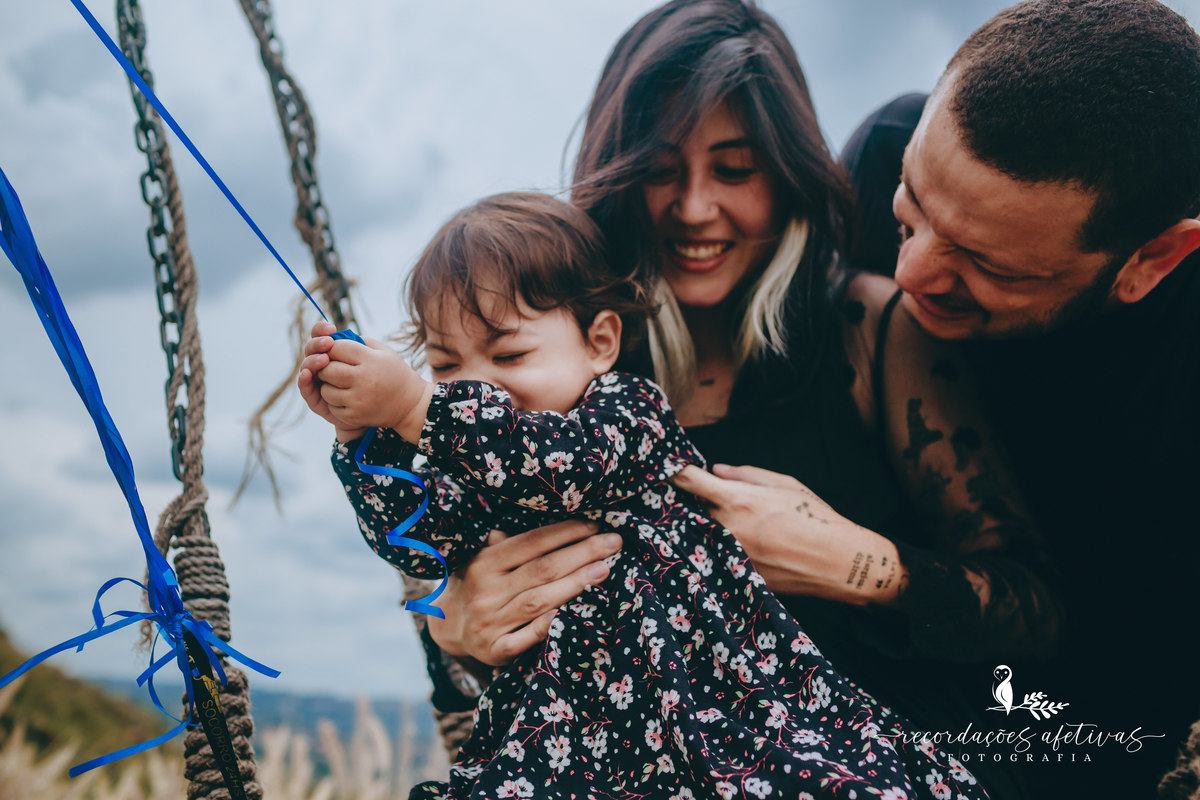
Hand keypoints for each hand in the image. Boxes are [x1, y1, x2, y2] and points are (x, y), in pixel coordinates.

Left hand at [303, 323, 432, 440]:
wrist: (411, 404)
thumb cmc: (394, 373)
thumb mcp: (384, 351)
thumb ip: (359, 342)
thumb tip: (333, 339)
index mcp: (371, 360)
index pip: (336, 348)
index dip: (331, 348)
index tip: (335, 352)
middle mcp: (364, 379)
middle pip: (327, 370)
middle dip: (325, 367)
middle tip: (332, 368)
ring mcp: (359, 400)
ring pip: (326, 390)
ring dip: (328, 385)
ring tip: (339, 384)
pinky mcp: (355, 416)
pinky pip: (331, 406)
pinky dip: (334, 401)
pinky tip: (346, 397)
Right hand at [427, 521, 623, 665]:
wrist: (450, 627)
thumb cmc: (480, 584)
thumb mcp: (483, 557)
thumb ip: (508, 541)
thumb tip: (543, 517)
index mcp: (484, 563)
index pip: (531, 542)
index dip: (565, 532)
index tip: (595, 524)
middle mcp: (486, 591)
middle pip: (542, 570)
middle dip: (581, 554)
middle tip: (613, 544)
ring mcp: (490, 623)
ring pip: (538, 602)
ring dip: (575, 585)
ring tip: (604, 570)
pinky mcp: (496, 650)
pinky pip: (524, 640)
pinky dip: (546, 627)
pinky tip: (571, 614)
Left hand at [671, 464, 907, 605]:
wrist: (838, 564)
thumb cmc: (815, 518)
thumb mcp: (784, 484)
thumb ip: (746, 474)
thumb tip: (717, 470)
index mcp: (737, 500)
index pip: (690, 481)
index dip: (673, 472)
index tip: (663, 468)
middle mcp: (727, 528)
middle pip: (688, 511)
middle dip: (685, 503)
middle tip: (684, 497)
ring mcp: (729, 555)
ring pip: (698, 536)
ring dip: (698, 527)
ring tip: (708, 522)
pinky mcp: (736, 575)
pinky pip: (714, 557)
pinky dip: (713, 549)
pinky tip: (722, 546)